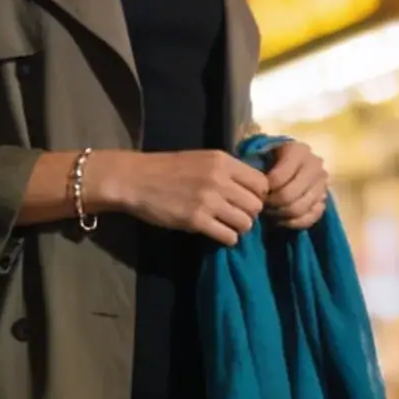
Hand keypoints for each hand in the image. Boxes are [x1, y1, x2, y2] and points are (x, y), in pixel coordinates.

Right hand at [90, 148, 270, 246]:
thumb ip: (226, 170)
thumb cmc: (168, 169)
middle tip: (236, 215)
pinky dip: (227, 238)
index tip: (246, 200)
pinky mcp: (196, 220)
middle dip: (250, 213)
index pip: (261, 183)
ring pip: (245, 223)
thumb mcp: (202, 159)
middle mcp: (220, 179)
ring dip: (239, 228)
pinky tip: (218, 233)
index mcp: (223, 161)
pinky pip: (228, 236)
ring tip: (227, 225)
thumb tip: (251, 188)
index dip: (258, 195)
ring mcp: (209, 201)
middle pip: (256, 205)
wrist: (136, 180)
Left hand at [262, 136, 328, 229]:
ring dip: (280, 215)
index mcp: (298, 151)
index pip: (278, 178)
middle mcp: (315, 165)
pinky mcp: (324, 201)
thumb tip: (254, 192)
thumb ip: (256, 169)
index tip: (255, 192)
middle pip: (289, 195)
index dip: (264, 190)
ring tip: (268, 212)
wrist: (288, 164)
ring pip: (299, 209)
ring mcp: (322, 184)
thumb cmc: (270, 160)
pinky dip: (292, 223)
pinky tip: (280, 219)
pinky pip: (309, 219)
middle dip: (271, 204)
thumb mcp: (261, 156)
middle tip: (261, 206)